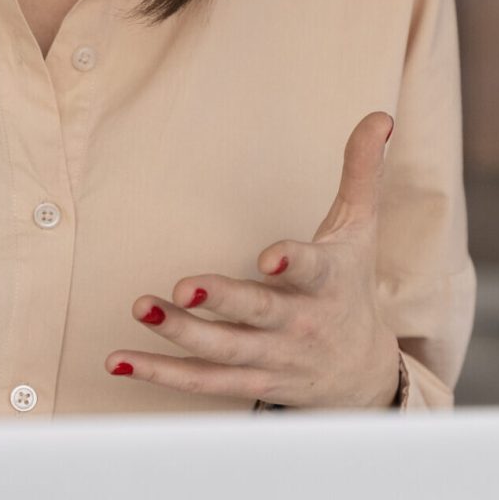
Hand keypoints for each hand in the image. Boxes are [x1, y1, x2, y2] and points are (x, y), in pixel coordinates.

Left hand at [105, 112, 400, 408]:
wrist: (365, 376)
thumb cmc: (352, 286)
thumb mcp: (361, 229)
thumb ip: (361, 170)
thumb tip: (379, 115)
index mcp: (327, 281)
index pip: (312, 269)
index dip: (292, 261)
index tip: (270, 256)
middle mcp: (299, 323)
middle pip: (258, 313)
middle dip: (221, 300)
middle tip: (183, 286)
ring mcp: (272, 357)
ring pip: (223, 351)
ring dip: (179, 334)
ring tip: (141, 308)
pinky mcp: (248, 383)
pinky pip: (200, 383)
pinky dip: (160, 374)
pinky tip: (119, 360)